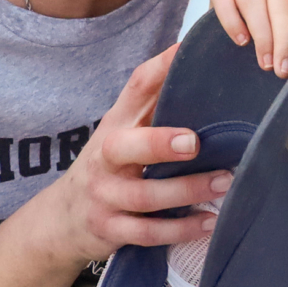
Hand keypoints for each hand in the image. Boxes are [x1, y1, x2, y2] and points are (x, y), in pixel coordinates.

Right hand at [6, 47, 227, 267]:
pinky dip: (181, 229)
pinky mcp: (110, 230)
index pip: (135, 89)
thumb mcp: (123, 132)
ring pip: (143, 196)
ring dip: (187, 191)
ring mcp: (105, 196)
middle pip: (122, 147)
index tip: (187, 53)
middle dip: (157, 144)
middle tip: (195, 142)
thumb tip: (202, 68)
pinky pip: (147, 233)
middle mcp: (104, 158)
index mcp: (116, 125)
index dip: (160, 68)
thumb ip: (156, 106)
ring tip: (225, 183)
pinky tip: (210, 223)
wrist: (62, 219)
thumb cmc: (109, 168)